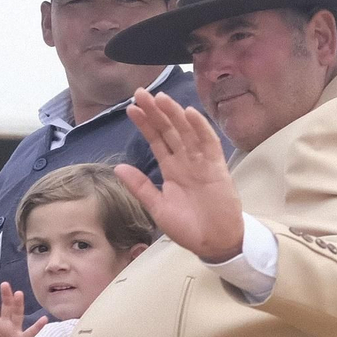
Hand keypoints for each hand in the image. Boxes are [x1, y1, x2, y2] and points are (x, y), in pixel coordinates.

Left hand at [0, 284, 46, 336]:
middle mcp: (5, 324)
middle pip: (6, 308)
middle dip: (5, 297)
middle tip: (5, 284)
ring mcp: (15, 331)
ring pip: (18, 316)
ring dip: (19, 306)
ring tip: (19, 294)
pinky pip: (30, 332)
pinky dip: (37, 326)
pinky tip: (44, 319)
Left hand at [116, 88, 243, 262]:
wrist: (214, 243)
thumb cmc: (188, 227)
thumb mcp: (157, 207)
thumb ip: (140, 187)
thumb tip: (118, 167)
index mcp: (171, 169)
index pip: (156, 140)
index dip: (145, 124)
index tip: (131, 108)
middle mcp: (186, 162)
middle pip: (170, 130)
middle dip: (156, 112)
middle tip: (141, 93)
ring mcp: (202, 163)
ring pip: (187, 132)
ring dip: (174, 114)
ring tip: (160, 98)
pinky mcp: (217, 168)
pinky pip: (209, 144)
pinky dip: (200, 128)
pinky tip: (189, 113)